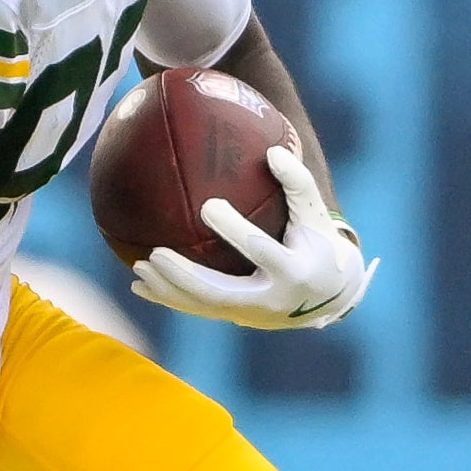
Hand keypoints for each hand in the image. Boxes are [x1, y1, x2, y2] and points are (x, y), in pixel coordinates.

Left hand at [128, 145, 375, 330]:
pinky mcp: (237, 319)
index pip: (260, 249)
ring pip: (203, 306)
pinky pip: (198, 310)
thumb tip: (273, 150)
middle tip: (155, 253)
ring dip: (169, 290)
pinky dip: (169, 299)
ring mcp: (251, 315)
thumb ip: (298, 182)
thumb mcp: (316, 214)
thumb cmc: (318, 243)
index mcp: (293, 270)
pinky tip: (139, 287)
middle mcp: (270, 300)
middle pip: (221, 292)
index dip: (234, 230)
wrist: (331, 295)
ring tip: (139, 268)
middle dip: (185, 276)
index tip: (208, 205)